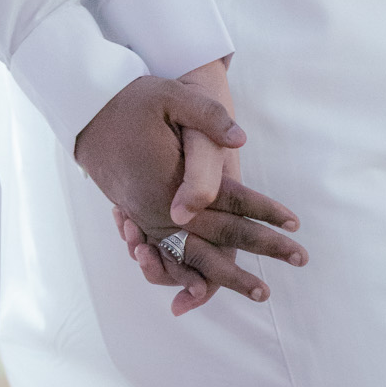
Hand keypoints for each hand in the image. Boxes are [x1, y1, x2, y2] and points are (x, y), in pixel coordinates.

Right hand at [76, 74, 302, 309]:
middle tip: (300, 258)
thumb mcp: (168, 96)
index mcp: (171, 181)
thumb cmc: (130, 101)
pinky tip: (204, 288)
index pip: (230, 201)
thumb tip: (241, 141)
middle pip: (219, 237)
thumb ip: (207, 116)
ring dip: (227, 275)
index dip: (264, 212)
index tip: (295, 223)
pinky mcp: (137, 218)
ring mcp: (146, 218)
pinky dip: (189, 274)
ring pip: (193, 257)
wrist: (85, 111)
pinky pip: (167, 256)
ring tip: (260, 290)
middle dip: (261, 249)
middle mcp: (160, 208)